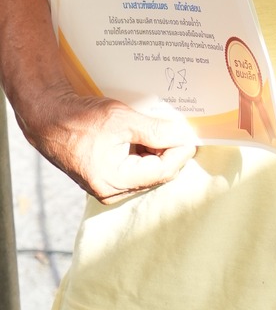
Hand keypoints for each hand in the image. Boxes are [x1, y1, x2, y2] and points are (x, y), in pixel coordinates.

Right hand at [21, 89, 196, 202]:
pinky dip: (144, 152)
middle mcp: (110, 190)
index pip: (162, 172)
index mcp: (114, 181)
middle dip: (171, 152)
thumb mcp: (123, 120)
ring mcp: (106, 185)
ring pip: (146, 171)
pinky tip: (147, 134)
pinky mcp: (104, 176)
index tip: (193, 135)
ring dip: (158, 151)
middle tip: (183, 129)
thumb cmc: (79, 119)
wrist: (47, 118)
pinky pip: (133, 168)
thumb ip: (156, 131)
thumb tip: (183, 136)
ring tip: (164, 128)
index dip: (181, 152)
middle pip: (156, 174)